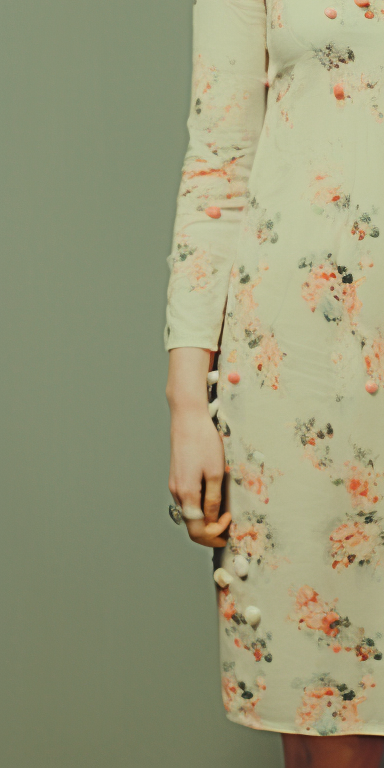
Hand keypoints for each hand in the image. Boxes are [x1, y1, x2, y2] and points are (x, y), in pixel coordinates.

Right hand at [168, 406, 230, 546]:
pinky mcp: (176, 478)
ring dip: (205, 519)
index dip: (213, 536)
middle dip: (210, 530)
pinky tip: (213, 499)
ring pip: (189, 513)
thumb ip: (213, 500)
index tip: (229, 526)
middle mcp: (177, 493)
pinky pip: (187, 501)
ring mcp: (174, 485)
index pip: (196, 530)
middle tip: (228, 525)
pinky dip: (200, 507)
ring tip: (223, 511)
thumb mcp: (216, 473)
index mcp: (187, 494)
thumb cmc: (204, 442)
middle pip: (191, 524)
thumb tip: (212, 521)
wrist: (188, 418)